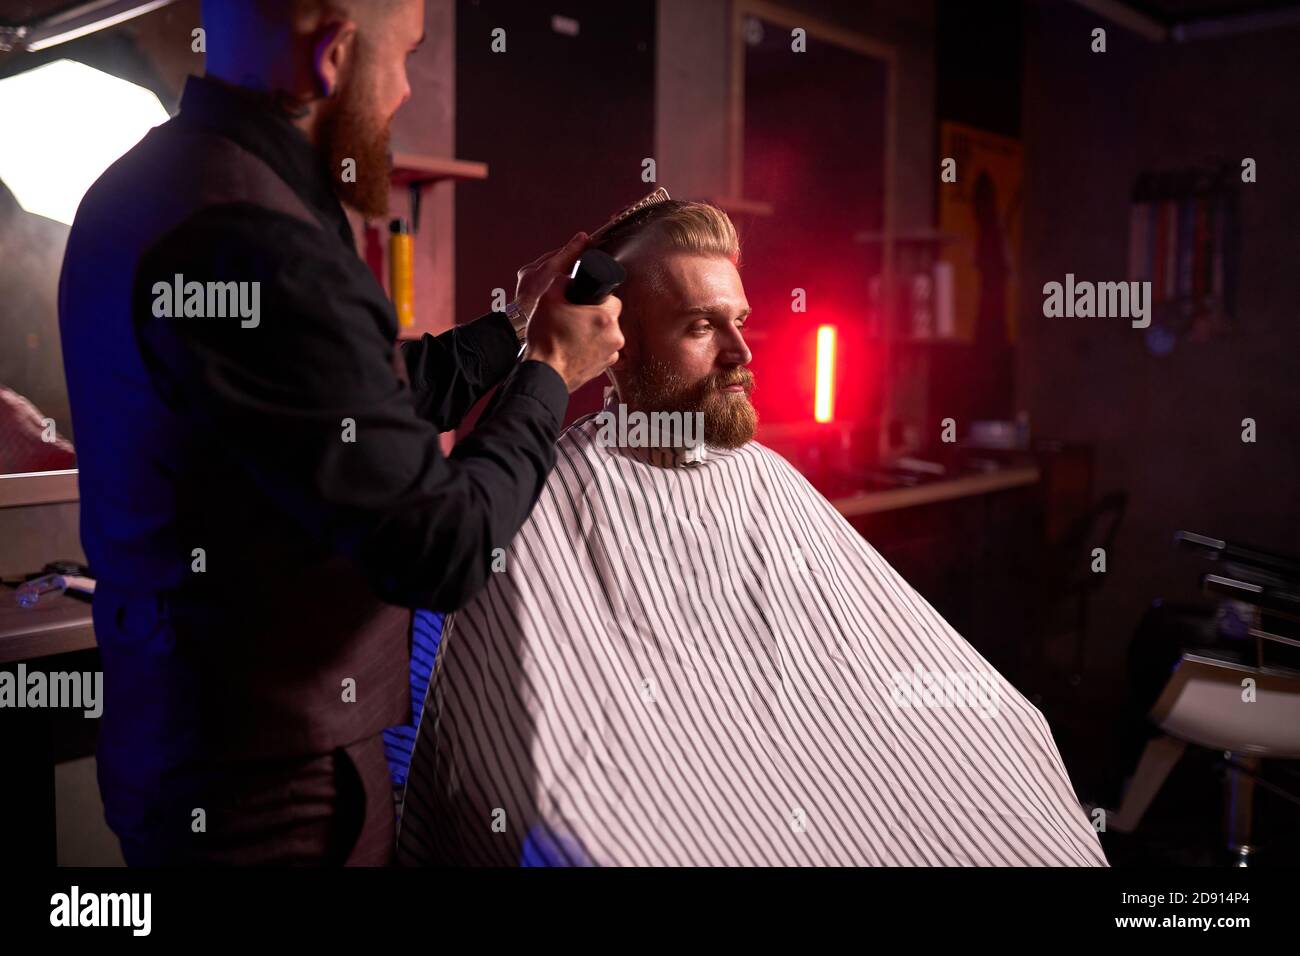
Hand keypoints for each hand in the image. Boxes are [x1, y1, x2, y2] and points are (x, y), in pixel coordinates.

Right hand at [521, 235, 622, 392]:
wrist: (543, 374)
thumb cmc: (546, 340)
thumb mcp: (548, 300)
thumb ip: (561, 282)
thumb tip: (567, 279)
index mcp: (606, 318)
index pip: (613, 298)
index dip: (597, 298)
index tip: (585, 302)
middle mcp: (615, 337)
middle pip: (610, 317)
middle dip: (595, 316)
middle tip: (576, 318)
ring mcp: (611, 355)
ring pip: (606, 335)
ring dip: (594, 333)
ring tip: (573, 335)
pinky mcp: (604, 368)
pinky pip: (602, 351)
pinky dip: (591, 349)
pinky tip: (575, 348)